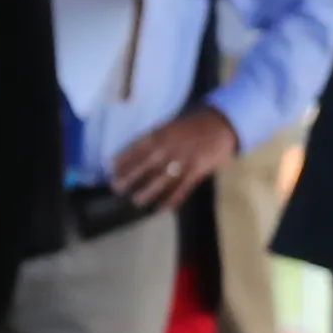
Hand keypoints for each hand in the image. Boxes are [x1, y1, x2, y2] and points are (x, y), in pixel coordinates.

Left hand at [106, 107, 238, 211]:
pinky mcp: (197, 170)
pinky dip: (171, 199)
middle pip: (146, 164)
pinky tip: (161, 208)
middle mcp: (170, 147)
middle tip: (117, 187)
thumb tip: (135, 155)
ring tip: (136, 201)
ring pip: (162, 178)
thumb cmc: (193, 126)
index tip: (110, 169)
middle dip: (130, 176)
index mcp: (161, 134)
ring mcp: (184, 160)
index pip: (138, 148)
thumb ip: (155, 139)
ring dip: (148, 191)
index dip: (124, 159)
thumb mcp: (170, 126)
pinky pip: (182, 188)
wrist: (222, 125)